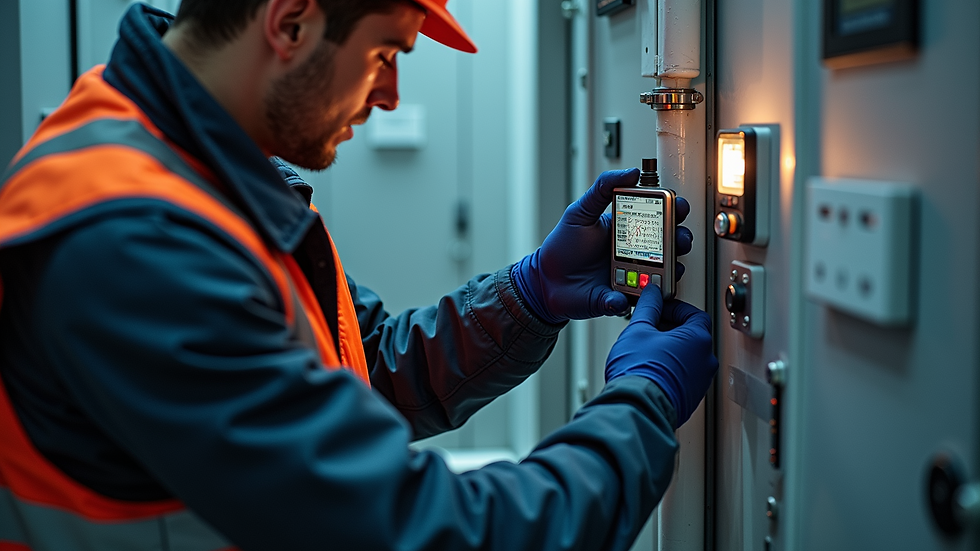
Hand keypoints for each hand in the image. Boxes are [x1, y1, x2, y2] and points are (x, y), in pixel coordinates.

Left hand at [510, 168, 693, 323]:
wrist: (546, 280)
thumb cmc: (563, 246)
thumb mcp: (580, 211)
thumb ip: (602, 189)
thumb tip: (630, 173)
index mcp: (626, 230)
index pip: (658, 218)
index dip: (673, 212)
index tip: (677, 207)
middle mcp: (634, 253)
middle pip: (669, 245)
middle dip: (681, 240)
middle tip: (680, 238)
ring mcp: (632, 276)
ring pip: (663, 274)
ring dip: (671, 270)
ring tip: (668, 267)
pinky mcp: (624, 297)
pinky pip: (639, 299)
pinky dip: (640, 298)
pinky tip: (634, 291)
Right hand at [605, 284, 717, 427]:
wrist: (637, 407)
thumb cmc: (640, 372)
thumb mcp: (638, 329)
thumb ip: (648, 307)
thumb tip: (652, 295)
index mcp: (698, 339)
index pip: (694, 314)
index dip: (675, 309)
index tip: (660, 308)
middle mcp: (705, 360)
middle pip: (692, 336)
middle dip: (670, 329)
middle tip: (649, 328)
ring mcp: (700, 381)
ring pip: (688, 357)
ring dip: (670, 350)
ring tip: (646, 351)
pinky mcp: (691, 397)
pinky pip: (684, 376)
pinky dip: (670, 369)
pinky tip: (650, 369)